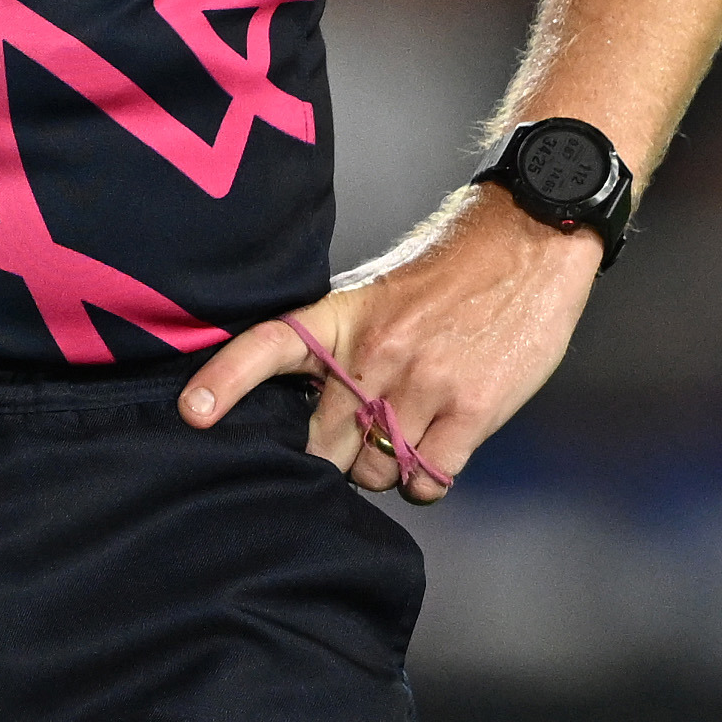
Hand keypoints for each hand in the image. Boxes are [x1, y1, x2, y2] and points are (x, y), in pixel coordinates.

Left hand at [177, 188, 600, 500]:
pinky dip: (427, 480)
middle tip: (356, 440)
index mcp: (342, 318)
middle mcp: (374, 353)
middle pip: (321, 446)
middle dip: (333, 456)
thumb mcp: (376, 295)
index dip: (223, 382)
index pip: (267, 347)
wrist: (528, 240)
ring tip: (410, 433)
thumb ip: (340, 349)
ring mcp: (421, 383)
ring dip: (387, 467)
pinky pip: (426, 482)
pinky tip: (439, 452)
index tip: (192, 414)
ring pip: (375, 472)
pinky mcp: (470, 410)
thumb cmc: (450, 273)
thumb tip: (309, 413)